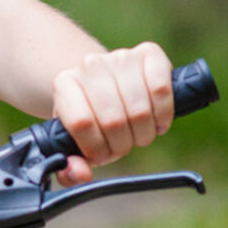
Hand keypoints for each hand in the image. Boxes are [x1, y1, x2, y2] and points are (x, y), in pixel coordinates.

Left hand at [50, 42, 174, 183]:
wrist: (108, 83)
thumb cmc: (92, 118)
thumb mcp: (75, 144)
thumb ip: (70, 168)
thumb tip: (81, 174)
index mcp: (64, 84)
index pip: (82, 123)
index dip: (96, 148)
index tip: (102, 154)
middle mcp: (90, 65)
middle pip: (113, 120)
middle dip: (122, 144)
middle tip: (123, 145)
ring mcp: (120, 56)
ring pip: (139, 109)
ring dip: (144, 133)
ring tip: (138, 134)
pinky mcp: (150, 53)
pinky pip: (162, 90)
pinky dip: (163, 114)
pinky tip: (157, 121)